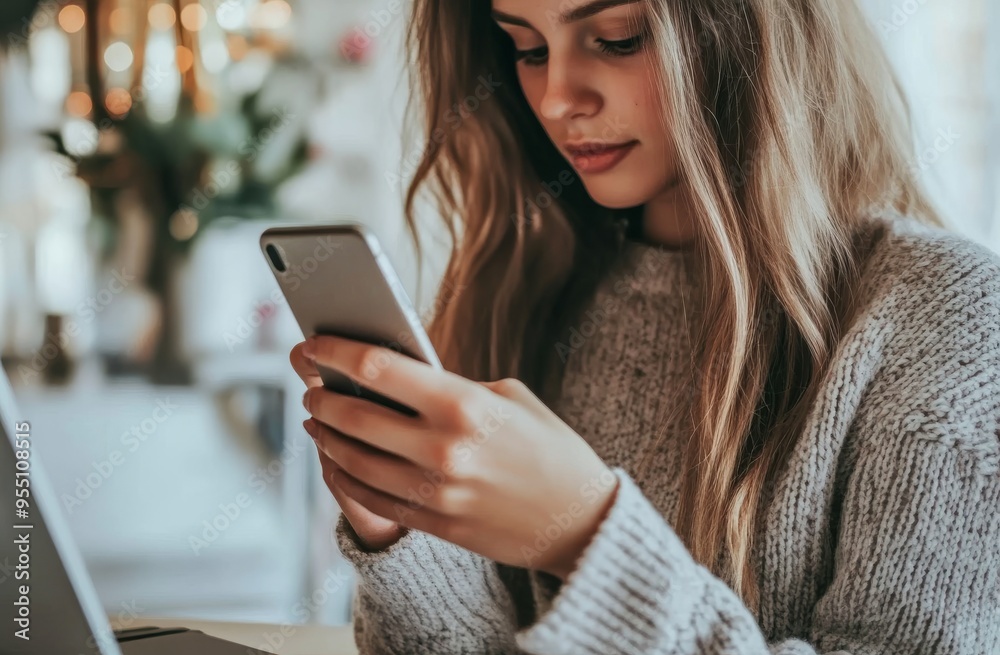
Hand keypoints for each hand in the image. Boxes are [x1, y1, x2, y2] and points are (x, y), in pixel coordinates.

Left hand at [297, 335, 620, 579]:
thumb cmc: (550, 448)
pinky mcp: (435, 524)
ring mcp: (436, 491)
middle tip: (309, 385)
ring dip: (324, 436)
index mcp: (464, 404)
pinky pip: (370, 498)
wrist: (580, 521)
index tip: (312, 345)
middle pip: (355, 415)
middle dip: (321, 396)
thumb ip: (452, 386)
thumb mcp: (511, 397)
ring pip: (353, 460)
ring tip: (315, 420)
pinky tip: (335, 459)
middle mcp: (444, 448)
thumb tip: (395, 379)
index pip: (378, 368)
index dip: (334, 353)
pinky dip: (343, 476)